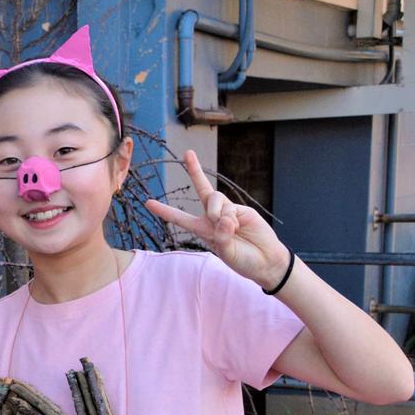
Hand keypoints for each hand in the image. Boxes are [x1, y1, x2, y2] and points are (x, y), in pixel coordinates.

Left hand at [145, 150, 290, 290]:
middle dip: (195, 170)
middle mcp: (213, 217)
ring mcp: (228, 210)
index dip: (164, 211)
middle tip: (188, 153)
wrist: (266, 261)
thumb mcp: (226, 252)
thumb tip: (223, 218)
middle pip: (202, 189)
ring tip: (227, 228)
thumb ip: (222, 237)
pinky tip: (235, 227)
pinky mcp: (242, 209)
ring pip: (214, 198)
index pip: (180, 218)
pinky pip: (228, 206)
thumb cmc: (242, 260)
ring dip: (216, 212)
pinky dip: (228, 217)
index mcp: (202, 229)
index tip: (148, 203)